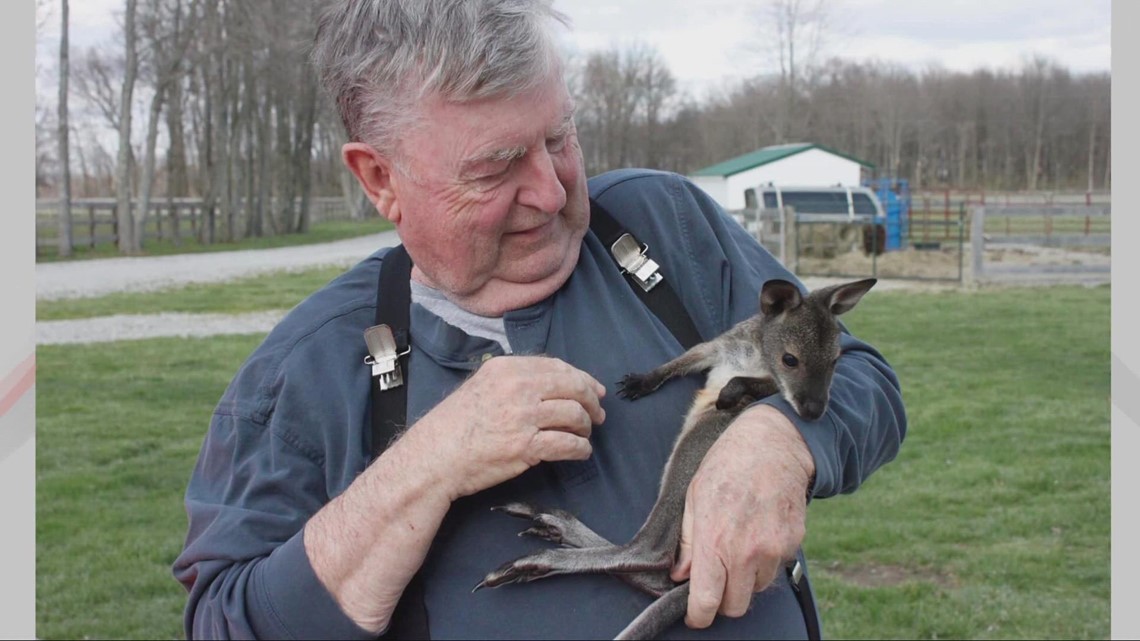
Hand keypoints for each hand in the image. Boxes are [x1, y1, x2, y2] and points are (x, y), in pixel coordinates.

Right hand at [414, 355, 606, 500]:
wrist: (434, 457)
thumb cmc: (454, 426)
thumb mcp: (480, 386)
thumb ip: (512, 381)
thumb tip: (550, 384)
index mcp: (506, 369)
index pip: (557, 367)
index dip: (582, 378)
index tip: (594, 390)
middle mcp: (517, 388)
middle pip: (572, 387)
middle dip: (591, 402)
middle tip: (598, 415)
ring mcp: (523, 417)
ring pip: (574, 415)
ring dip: (586, 427)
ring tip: (584, 435)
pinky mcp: (526, 446)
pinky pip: (568, 444)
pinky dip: (581, 449)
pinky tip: (581, 452)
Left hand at [669, 404, 814, 628]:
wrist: (772, 444)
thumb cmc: (726, 465)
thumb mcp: (694, 498)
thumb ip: (688, 542)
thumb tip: (681, 575)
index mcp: (715, 541)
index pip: (707, 602)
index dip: (698, 616)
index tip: (696, 615)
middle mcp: (746, 552)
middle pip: (735, 606)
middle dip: (723, 599)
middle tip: (717, 579)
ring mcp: (773, 549)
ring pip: (757, 588)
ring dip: (746, 578)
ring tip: (740, 545)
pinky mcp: (793, 543)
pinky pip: (777, 567)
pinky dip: (766, 560)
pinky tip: (758, 531)